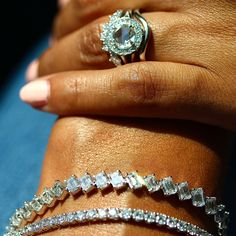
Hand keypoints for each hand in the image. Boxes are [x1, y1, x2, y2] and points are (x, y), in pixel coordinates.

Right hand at [21, 0, 235, 129]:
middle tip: (36, 75)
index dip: (77, 95)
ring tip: (50, 45)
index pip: (134, 90)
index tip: (35, 97)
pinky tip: (71, 3)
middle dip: (62, 59)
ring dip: (68, 25)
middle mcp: (206, 35)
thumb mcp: (219, 119)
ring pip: (112, 6)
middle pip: (114, 44)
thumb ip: (168, 108)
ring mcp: (199, 1)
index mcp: (218, 87)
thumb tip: (107, 96)